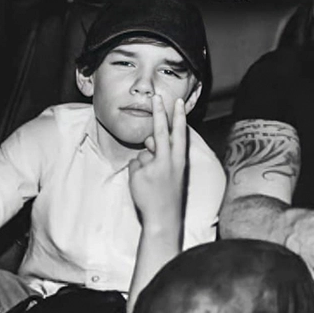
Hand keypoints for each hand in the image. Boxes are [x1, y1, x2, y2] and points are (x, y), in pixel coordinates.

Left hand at [128, 95, 186, 230]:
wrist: (163, 216)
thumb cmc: (169, 192)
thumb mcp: (173, 171)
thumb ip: (162, 153)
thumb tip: (150, 141)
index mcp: (179, 160)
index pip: (180, 134)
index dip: (179, 117)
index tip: (178, 102)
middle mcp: (167, 161)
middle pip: (162, 131)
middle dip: (159, 112)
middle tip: (156, 96)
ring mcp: (152, 167)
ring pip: (143, 153)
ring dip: (144, 164)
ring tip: (152, 181)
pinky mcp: (138, 173)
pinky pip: (133, 164)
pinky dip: (135, 173)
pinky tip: (143, 185)